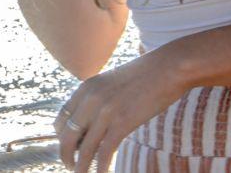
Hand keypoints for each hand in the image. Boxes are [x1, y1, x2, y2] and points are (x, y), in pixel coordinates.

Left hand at [54, 54, 187, 172]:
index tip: (69, 148)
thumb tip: (93, 122)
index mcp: (86, 87)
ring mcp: (106, 111)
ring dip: (80, 166)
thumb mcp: (112, 82)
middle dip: (66, 155)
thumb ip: (99, 98)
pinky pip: (104, 152)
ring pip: (84, 149)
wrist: (170, 67)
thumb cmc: (146, 75)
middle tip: (70, 166)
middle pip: (66, 136)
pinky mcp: (122, 123)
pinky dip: (100, 168)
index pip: (61, 119)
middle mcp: (90, 99)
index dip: (61, 138)